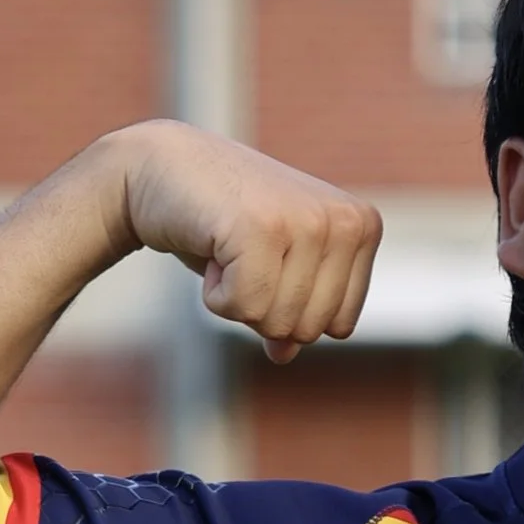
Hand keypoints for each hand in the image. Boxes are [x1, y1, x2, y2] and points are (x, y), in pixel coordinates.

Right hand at [113, 124, 381, 364]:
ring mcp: (308, 221)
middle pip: (310, 329)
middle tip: (241, 254)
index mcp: (363, 228)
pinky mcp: (263, 227)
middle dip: (263, 308)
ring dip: (237, 298)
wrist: (160, 168)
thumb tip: (285, 355)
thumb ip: (292, 310)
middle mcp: (346, 221)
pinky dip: (215, 294)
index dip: (290, 310)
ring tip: (227, 247)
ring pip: (279, 323)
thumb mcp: (271, 266)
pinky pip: (245, 307)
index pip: (340, 326)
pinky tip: (211, 246)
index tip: (266, 261)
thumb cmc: (221, 220)